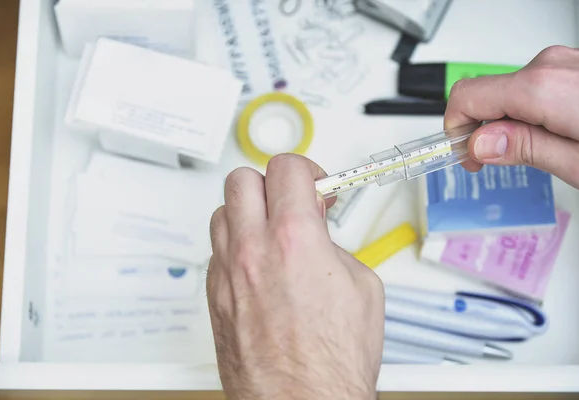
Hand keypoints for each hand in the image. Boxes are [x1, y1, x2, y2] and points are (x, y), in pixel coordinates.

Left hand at [207, 154, 384, 399]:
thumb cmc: (332, 363)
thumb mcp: (363, 287)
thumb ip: (336, 246)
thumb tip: (321, 236)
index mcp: (296, 241)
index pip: (287, 169)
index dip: (306, 170)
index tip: (315, 185)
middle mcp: (254, 252)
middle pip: (242, 180)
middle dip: (270, 183)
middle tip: (290, 200)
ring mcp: (228, 274)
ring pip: (221, 212)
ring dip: (247, 211)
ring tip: (270, 229)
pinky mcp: (215, 297)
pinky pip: (217, 251)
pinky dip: (236, 245)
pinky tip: (256, 262)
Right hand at [445, 45, 578, 191]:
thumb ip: (525, 150)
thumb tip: (480, 145)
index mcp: (542, 88)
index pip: (466, 98)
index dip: (456, 131)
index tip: (466, 156)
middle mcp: (549, 66)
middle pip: (485, 95)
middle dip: (481, 129)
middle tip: (493, 160)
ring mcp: (563, 63)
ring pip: (509, 93)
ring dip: (510, 123)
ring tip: (533, 151)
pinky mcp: (573, 67)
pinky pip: (533, 87)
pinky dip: (529, 112)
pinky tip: (550, 134)